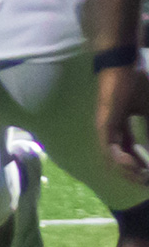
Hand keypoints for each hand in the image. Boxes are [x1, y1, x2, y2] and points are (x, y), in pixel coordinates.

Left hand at [97, 65, 148, 185]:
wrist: (124, 64)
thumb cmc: (136, 82)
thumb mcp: (148, 110)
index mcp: (121, 126)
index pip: (129, 151)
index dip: (141, 164)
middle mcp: (110, 130)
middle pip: (120, 158)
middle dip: (135, 172)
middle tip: (146, 182)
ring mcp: (105, 127)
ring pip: (112, 157)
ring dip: (128, 170)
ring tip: (142, 178)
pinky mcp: (103, 123)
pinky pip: (107, 147)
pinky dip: (119, 159)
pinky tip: (130, 165)